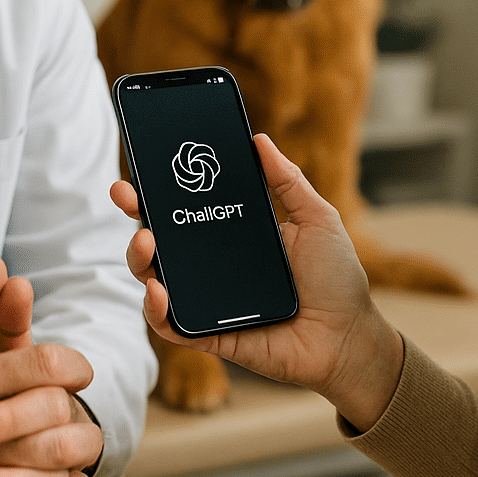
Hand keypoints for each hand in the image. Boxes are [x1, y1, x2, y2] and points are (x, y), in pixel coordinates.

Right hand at [0, 256, 101, 476]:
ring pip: (50, 461)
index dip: (73, 364)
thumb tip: (0, 267)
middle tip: (67, 400)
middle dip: (70, 403)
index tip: (76, 370)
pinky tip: (49, 469)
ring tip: (61, 433)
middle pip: (53, 413)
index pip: (43, 366)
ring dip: (66, 445)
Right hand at [109, 133, 403, 431]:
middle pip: (160, 239)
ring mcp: (208, 301)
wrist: (350, 337)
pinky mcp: (210, 334)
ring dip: (139, 259)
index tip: (141, 167)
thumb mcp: (317, 219)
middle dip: (135, 216)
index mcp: (233, 235)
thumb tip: (259, 139)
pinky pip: (172, 325)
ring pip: (155, 278)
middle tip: (127, 196)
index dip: (158, 188)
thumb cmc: (337, 279)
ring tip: (147, 243)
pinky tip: (159, 291)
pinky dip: (157, 310)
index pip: (187, 207)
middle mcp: (213, 266)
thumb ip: (288, 181)